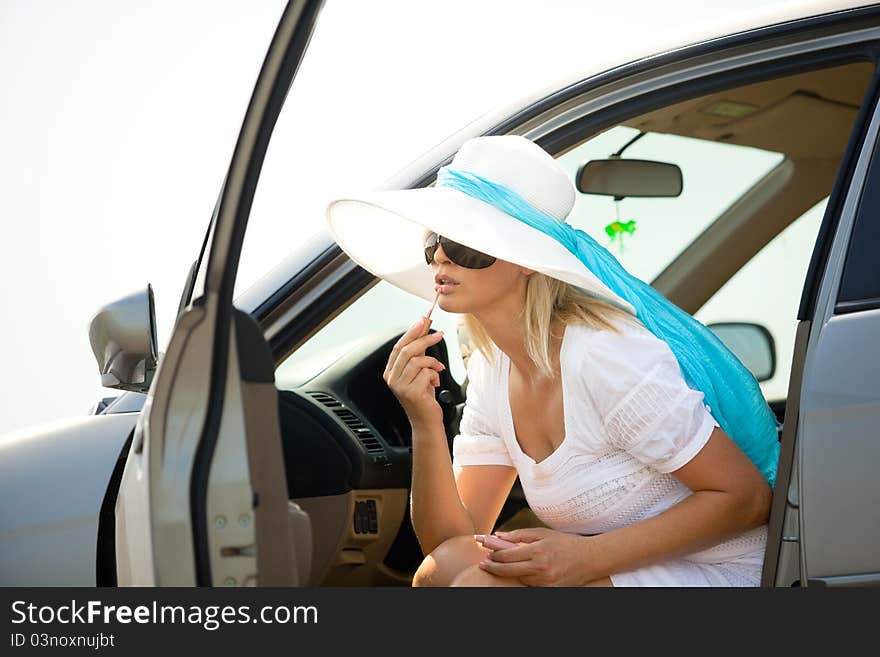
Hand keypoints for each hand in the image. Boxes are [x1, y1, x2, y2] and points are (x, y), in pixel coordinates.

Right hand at [383, 318, 445, 426]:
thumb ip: (419, 353)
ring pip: (418, 361)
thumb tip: (423, 330)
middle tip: (439, 334)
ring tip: (438, 370)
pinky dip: (435, 375)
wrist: (426, 421)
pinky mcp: (411, 392)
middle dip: (425, 339)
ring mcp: (400, 386)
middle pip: (407, 351)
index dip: (411, 333)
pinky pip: (426, 373)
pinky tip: (435, 384)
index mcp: (390, 372)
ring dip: (433, 363)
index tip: (423, 321)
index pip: (398, 347)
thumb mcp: (419, 372)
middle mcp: (392, 379)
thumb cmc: (423, 397)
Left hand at [475, 527, 598, 585]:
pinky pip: (530, 586)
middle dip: (493, 568)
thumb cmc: (565, 543)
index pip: (508, 555)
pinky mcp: (550, 590)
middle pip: (509, 571)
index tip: (486, 552)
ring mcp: (546, 582)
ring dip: (508, 573)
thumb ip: (520, 535)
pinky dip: (523, 579)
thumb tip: (499, 536)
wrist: (590, 559)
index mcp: (538, 551)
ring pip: (519, 579)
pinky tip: (519, 573)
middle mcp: (541, 568)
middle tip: (484, 564)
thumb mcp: (543, 533)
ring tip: (499, 566)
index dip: (494, 554)